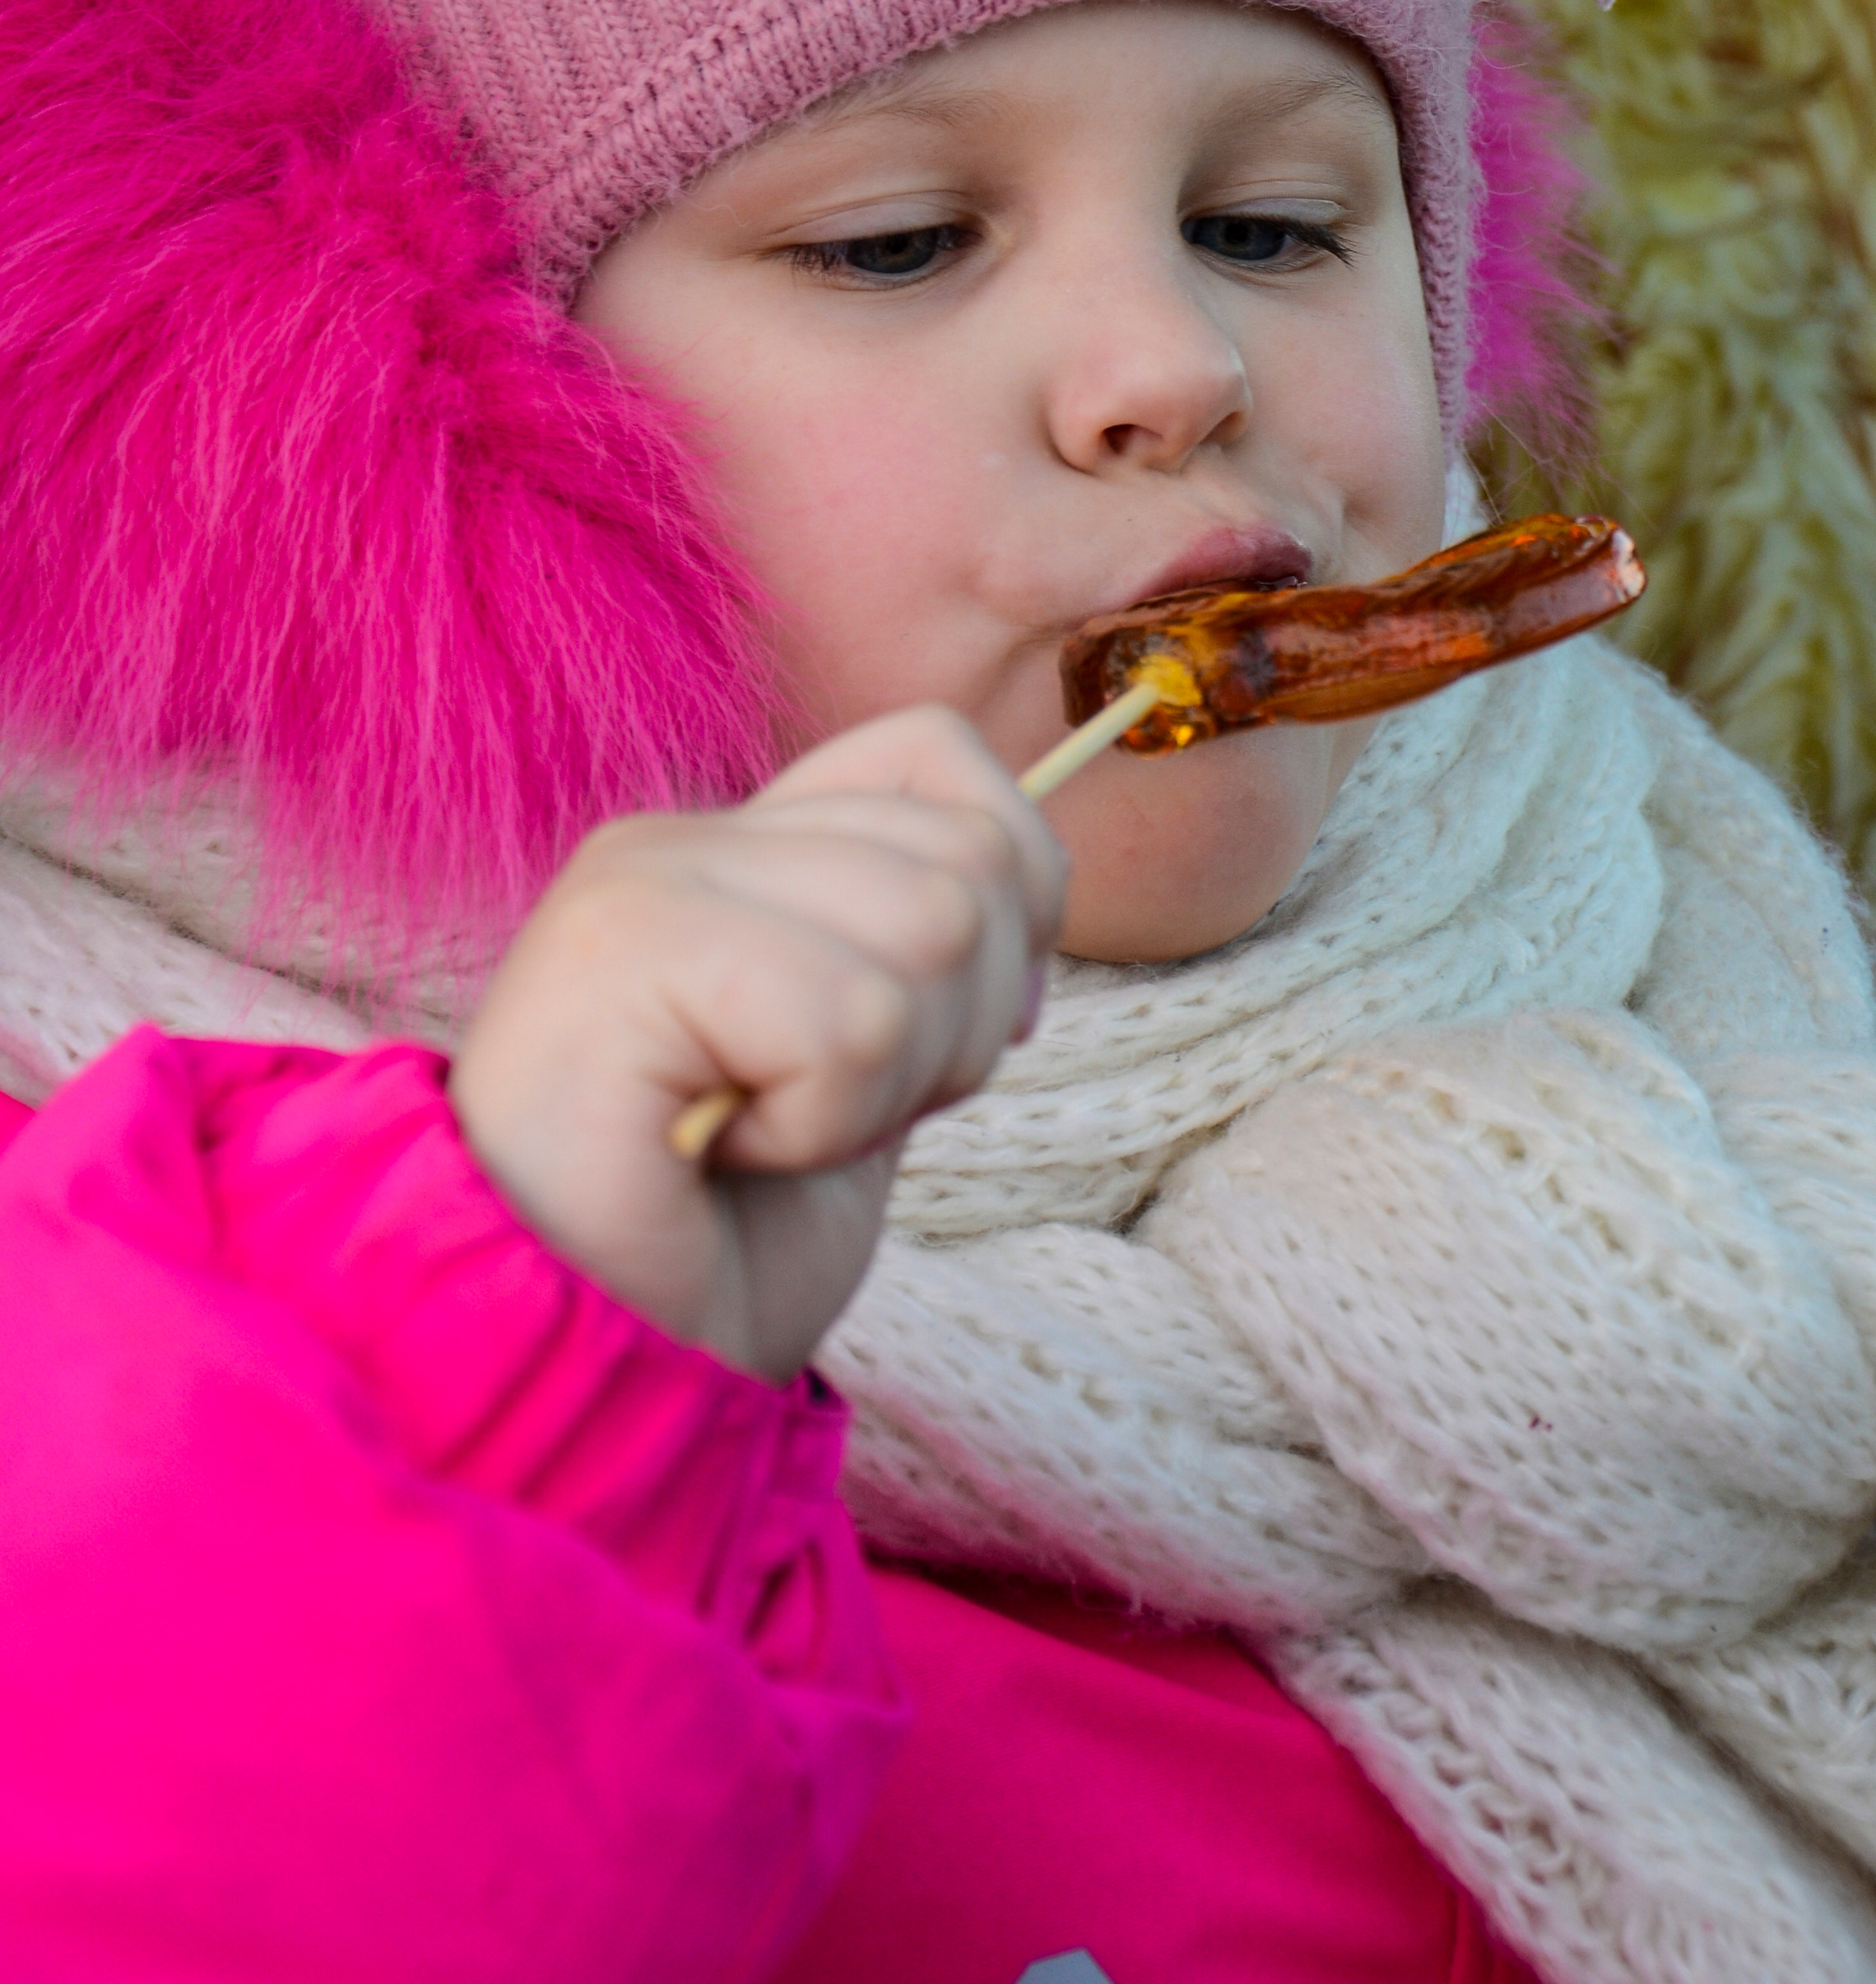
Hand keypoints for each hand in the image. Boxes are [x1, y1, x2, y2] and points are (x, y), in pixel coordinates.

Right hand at [448, 707, 1065, 1378]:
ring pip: (933, 924)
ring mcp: (639, 887)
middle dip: (953, 1030)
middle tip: (818, 1117)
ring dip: (886, 1083)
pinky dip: (823, 1122)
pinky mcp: (620, 960)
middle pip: (969, 854)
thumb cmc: (714, 1249)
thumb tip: (1031, 876)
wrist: (583, 1385)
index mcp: (729, 849)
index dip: (1003, 908)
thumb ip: (922, 953)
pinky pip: (853, 1017)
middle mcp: (675, 840)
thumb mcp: (864, 1072)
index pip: (934, 752)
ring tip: (766, 1137)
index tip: (925, 1045)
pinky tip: (722, 1158)